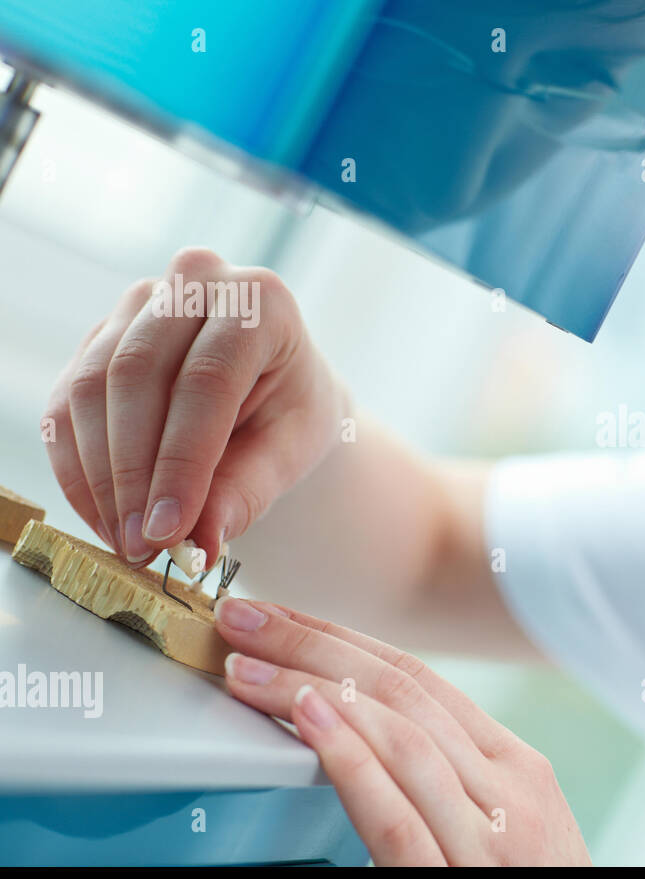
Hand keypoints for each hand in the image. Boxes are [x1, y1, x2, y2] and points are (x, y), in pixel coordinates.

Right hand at [43, 248, 347, 568]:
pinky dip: (79, 470)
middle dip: (134, 474)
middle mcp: (193, 283)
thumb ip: (247, 491)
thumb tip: (201, 543)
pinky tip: (105, 518)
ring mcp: (137, 305)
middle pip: (137, 376)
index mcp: (259, 300)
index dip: (182, 460)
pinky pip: (66, 405)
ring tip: (128, 541)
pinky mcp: (98, 339)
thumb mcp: (292, 450)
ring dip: (101, 477)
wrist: (276, 387)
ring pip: (92, 388)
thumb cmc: (293, 412)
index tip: (169, 529)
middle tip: (143, 545)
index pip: (207, 379)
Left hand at [214, 596, 591, 865]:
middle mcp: (510, 791)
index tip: (284, 619)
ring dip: (312, 690)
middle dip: (316, 646)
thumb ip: (452, 778)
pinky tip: (310, 723)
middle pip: (403, 693)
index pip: (420, 681)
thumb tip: (366, 731)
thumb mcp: (508, 825)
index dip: (344, 642)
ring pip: (400, 737)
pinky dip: (350, 760)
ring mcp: (490, 840)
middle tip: (247, 620)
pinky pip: (398, 815)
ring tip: (249, 669)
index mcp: (517, 767)